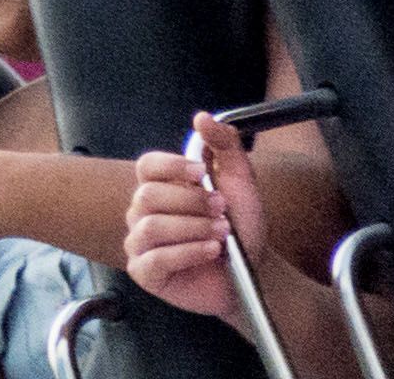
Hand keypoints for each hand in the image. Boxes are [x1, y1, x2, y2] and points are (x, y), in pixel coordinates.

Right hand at [123, 127, 249, 318]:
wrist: (252, 275)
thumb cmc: (241, 230)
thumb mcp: (241, 183)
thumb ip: (225, 146)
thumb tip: (202, 117)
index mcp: (161, 188)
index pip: (147, 166)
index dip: (172, 166)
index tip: (203, 173)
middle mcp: (143, 213)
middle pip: (148, 195)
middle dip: (191, 202)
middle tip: (222, 209)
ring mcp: (140, 243)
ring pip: (151, 226)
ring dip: (193, 228)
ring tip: (220, 234)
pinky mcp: (145, 273)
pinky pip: (155, 259)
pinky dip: (188, 253)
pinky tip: (210, 252)